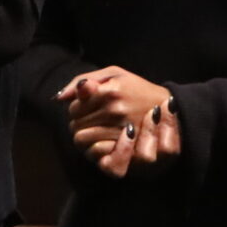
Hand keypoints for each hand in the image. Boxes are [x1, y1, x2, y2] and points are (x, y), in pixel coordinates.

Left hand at [58, 66, 179, 177]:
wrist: (167, 106)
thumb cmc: (136, 88)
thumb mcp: (113, 74)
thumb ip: (83, 80)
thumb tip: (59, 98)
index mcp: (110, 89)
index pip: (73, 107)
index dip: (77, 109)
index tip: (88, 109)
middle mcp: (115, 109)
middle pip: (74, 125)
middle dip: (79, 125)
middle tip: (93, 122)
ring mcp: (121, 128)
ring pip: (80, 140)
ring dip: (84, 139)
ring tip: (96, 133)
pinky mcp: (127, 146)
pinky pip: (94, 153)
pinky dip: (93, 151)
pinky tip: (101, 144)